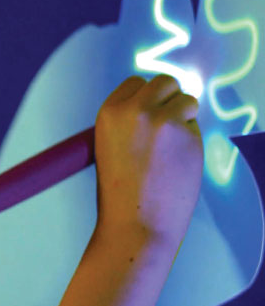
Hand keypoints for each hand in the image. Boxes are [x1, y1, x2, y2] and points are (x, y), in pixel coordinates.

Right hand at [93, 74, 203, 250]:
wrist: (134, 223)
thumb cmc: (121, 191)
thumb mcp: (112, 145)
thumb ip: (132, 120)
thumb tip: (163, 100)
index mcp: (109, 112)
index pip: (136, 83)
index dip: (146, 100)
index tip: (147, 120)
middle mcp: (134, 110)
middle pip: (165, 82)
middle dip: (170, 100)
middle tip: (166, 130)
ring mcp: (162, 120)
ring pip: (187, 100)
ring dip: (184, 120)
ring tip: (169, 151)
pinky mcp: (188, 135)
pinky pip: (196, 127)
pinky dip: (191, 141)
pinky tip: (177, 164)